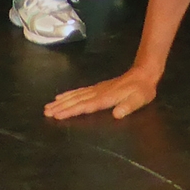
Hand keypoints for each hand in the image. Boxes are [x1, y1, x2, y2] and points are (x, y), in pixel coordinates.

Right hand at [45, 65, 160, 120]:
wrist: (144, 73)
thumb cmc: (142, 90)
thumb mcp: (139, 99)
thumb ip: (128, 106)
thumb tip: (117, 114)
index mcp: (106, 98)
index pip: (85, 106)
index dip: (71, 111)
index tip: (57, 115)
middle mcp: (98, 93)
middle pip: (77, 100)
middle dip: (61, 106)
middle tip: (46, 111)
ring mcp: (97, 89)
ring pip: (76, 95)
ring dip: (62, 101)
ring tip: (48, 105)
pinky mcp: (98, 87)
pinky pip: (80, 91)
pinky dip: (69, 94)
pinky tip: (62, 95)